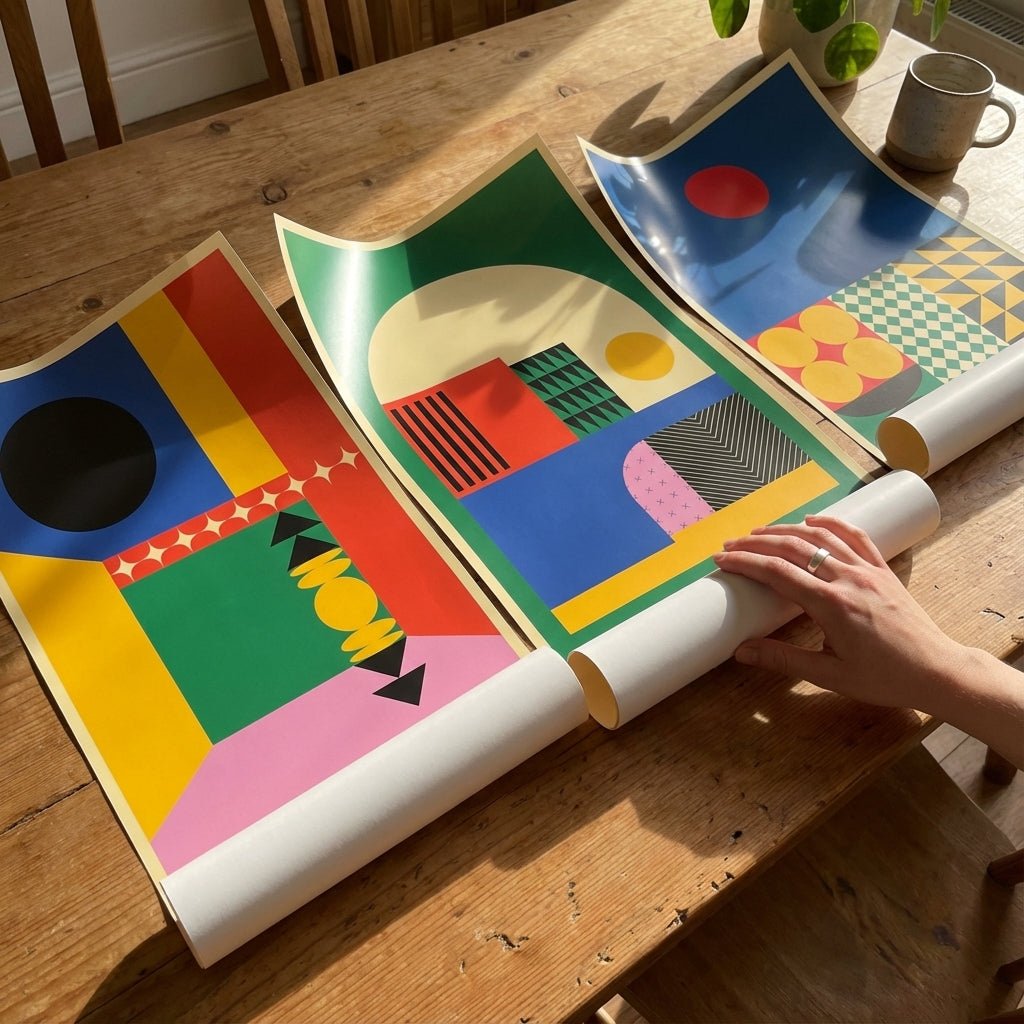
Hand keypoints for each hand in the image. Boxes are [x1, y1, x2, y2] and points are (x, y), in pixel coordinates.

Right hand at [711, 514, 969, 709]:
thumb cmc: (885, 678)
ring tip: (759, 532)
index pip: (777, 572)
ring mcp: (868, 571)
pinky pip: (855, 537)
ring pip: (820, 537)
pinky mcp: (883, 571)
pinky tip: (812, 520)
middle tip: (730, 546)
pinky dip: (830, 523)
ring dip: (785, 530)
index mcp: (831, 605)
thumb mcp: (830, 675)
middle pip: (793, 547)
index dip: (744, 563)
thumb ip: (783, 660)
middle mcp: (848, 579)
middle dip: (756, 543)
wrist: (937, 671)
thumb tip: (741, 652)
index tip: (721, 561)